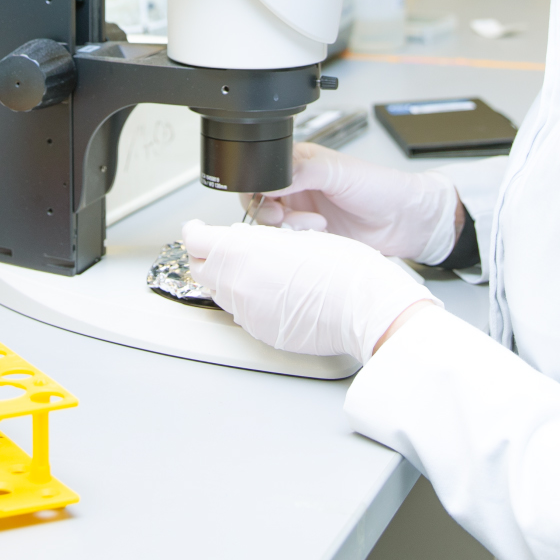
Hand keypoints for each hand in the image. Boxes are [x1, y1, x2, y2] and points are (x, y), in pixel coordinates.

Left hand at [181, 220, 432, 363]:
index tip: (199, 228)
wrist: (364, 306)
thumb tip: (246, 242)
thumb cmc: (342, 267)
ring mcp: (247, 311)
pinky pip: (243, 312)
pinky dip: (249, 300)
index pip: (195, 239)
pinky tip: (273, 292)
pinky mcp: (261, 331)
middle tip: (224, 247)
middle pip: (200, 268)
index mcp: (241, 251)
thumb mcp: (296, 235)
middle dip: (208, 255)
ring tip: (257, 268)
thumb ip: (260, 240)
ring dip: (228, 278)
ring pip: (220, 291)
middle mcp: (236, 283)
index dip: (196, 230)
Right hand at [246, 143, 463, 263]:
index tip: (273, 201)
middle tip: (285, 218)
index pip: (263, 174)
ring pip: (274, 226)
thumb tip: (272, 178)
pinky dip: (298, 243)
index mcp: (300, 163)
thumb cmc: (380, 188)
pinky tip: (319, 236)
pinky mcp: (312, 237)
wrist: (404, 221)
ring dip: (290, 228)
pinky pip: (290, 243)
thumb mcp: (340, 172)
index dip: (261, 189)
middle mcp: (298, 188)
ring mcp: (304, 213)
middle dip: (270, 213)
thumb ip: (303, 171)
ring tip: (317, 226)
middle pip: (261, 203)